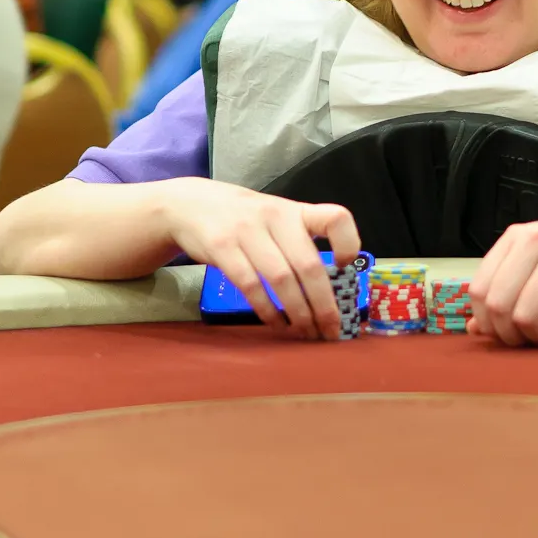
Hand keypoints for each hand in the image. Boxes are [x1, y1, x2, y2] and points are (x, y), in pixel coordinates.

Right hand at [162, 178, 359, 339]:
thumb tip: (329, 288)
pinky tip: (277, 324)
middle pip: (308, 265)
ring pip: (281, 279)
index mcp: (295, 210)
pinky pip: (250, 286)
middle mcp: (275, 217)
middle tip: (330, 331)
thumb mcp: (275, 217)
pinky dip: (267, 310)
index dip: (348, 244)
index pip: (335, 218)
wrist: (189, 204)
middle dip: (323, 305)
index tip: (345, 267)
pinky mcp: (222, 248)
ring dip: (297, 313)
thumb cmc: (244, 217)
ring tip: (306, 333)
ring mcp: (247, 231)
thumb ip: (299, 241)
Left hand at [468, 200, 537, 345]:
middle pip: (498, 306)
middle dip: (512, 335)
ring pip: (526, 315)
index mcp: (516, 237)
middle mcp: (534, 240)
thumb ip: (508, 287)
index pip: (479, 289)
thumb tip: (474, 328)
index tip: (507, 333)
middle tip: (533, 339)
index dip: (488, 321)